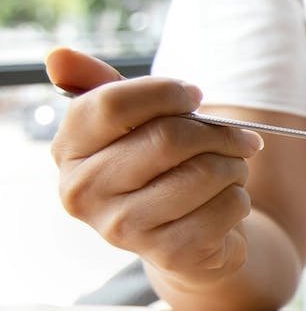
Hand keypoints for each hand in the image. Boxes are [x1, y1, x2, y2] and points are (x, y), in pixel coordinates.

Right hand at [46, 48, 264, 279]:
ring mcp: (124, 228)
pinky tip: (226, 203)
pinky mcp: (169, 254)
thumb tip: (58, 57)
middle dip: (217, 132)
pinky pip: (228, 206)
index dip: (165, 92)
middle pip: (167, 138)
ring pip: (205, 172)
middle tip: (239, 137)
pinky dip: (241, 198)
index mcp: (68, 151)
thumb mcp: (130, 125)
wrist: (186, 240)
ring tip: (232, 170)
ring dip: (235, 165)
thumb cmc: (159, 169)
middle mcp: (84, 193)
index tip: (193, 95)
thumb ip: (101, 87)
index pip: (111, 104)